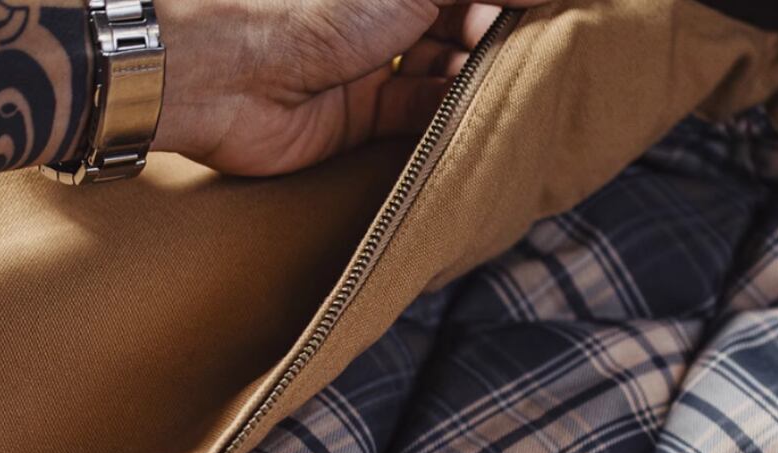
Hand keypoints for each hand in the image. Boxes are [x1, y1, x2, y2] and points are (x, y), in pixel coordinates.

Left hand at [153, 0, 556, 175]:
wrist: (228, 71)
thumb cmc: (310, 4)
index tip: (549, 3)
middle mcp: (378, 9)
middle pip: (457, 19)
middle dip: (493, 27)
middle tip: (521, 38)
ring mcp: (368, 61)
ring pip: (442, 68)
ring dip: (474, 73)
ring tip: (502, 73)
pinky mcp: (359, 116)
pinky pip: (417, 114)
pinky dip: (447, 112)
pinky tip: (473, 106)